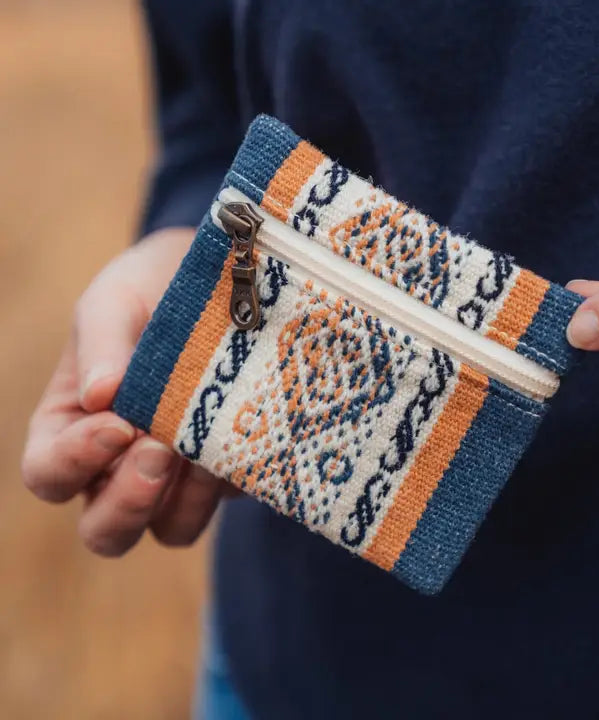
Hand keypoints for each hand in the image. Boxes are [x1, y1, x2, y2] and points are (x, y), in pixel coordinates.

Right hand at [22, 228, 228, 555]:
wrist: (224, 278)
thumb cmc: (153, 289)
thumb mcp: (117, 297)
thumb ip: (101, 339)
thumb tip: (100, 397)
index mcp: (72, 426)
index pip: (49, 473)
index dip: (75, 462)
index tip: (119, 423)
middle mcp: (120, 464)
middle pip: (106, 530)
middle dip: (128, 503)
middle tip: (160, 451)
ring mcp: (180, 474)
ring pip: (172, 529)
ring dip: (186, 501)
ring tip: (206, 449)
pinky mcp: (230, 468)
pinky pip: (230, 499)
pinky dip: (236, 478)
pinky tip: (248, 435)